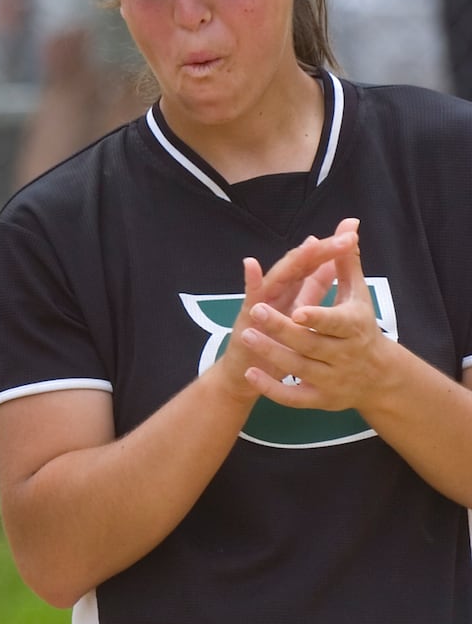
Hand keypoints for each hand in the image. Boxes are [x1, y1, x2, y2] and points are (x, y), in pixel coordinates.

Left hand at [234, 218, 398, 412]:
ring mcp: (332, 380)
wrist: (377, 378)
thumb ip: (345, 262)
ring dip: (272, 353)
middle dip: (283, 329)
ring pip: (298, 368)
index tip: (298, 310)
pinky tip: (251, 375)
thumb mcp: (355, 295)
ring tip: (246, 334)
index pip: (336, 322)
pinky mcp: (320, 399)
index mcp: (354, 327)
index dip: (318, 317)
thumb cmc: (360, 326)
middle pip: (310, 343)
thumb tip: (348, 225)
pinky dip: (272, 389)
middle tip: (256, 312)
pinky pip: (294, 398)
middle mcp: (344, 355)